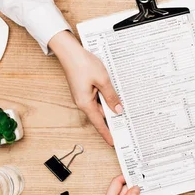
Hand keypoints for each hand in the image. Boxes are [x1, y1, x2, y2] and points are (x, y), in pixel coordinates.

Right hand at [48, 31, 122, 145]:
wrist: (70, 51)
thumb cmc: (84, 64)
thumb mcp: (103, 80)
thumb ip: (111, 96)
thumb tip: (118, 110)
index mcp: (85, 103)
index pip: (99, 123)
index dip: (107, 134)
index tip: (114, 143)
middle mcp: (83, 102)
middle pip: (100, 116)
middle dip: (112, 123)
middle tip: (125, 129)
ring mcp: (83, 96)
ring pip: (99, 107)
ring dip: (110, 110)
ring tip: (123, 115)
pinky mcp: (84, 89)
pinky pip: (97, 99)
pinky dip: (106, 101)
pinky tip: (115, 99)